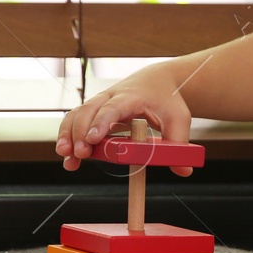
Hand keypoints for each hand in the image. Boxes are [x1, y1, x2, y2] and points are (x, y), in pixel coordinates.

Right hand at [55, 67, 194, 176]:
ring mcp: (100, 102)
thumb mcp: (179, 119)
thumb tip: (184, 171)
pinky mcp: (94, 111)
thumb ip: (179, 144)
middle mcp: (111, 96)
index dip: (101, 122)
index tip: (93, 139)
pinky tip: (69, 158)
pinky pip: (75, 120)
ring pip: (77, 114)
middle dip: (80, 132)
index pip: (113, 107)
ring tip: (68, 158)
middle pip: (89, 110)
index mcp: (132, 96)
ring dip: (69, 134)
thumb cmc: (167, 99)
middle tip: (81, 154)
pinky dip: (68, 136)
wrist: (157, 81)